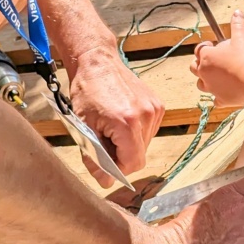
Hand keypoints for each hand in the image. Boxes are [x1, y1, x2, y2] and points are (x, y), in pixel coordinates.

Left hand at [69, 46, 164, 187]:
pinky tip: (121, 120)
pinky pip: (149, 131)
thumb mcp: (85, 128)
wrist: (97, 62)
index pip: (133, 163)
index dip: (118, 170)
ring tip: (111, 129)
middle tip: (103, 143)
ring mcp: (155, 109)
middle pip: (139, 155)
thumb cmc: (87, 91)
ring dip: (128, 144)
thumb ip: (96, 158)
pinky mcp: (158, 105)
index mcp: (128, 122)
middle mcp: (147, 115)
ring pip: (145, 144)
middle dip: (121, 156)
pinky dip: (135, 133)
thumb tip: (106, 182)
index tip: (104, 164)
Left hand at [190, 10, 243, 105]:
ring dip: (205, 80)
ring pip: (201, 84)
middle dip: (199, 63)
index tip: (212, 46)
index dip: (205, 47)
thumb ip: (237, 25)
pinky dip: (218, 97)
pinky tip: (223, 94)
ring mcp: (211, 87)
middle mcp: (204, 72)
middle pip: (194, 67)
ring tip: (213, 77)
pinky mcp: (220, 99)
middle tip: (209, 61)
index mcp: (206, 57)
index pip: (199, 50)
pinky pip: (215, 99)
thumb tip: (237, 12)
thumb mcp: (241, 38)